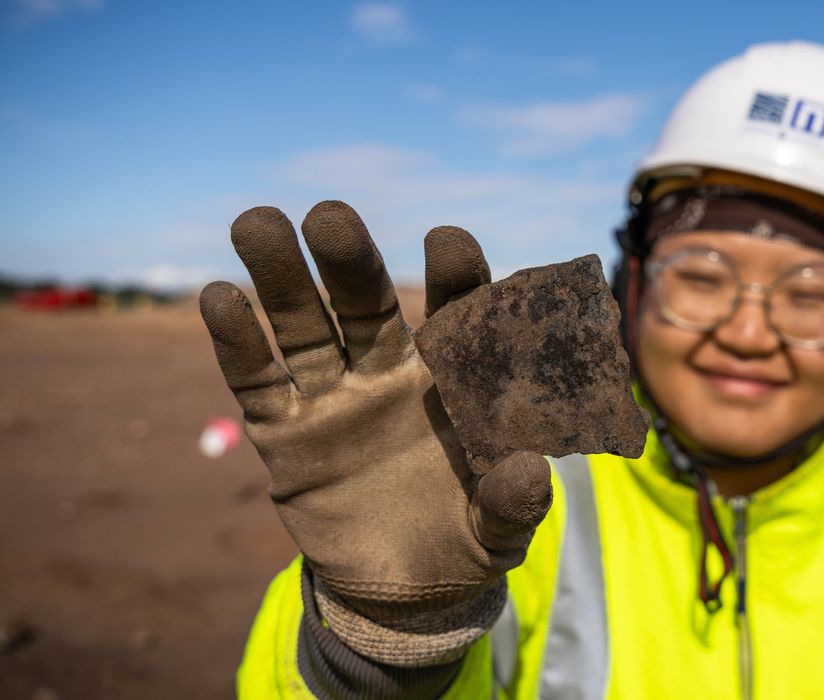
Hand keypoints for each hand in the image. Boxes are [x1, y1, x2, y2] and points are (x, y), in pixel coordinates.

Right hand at [199, 201, 550, 663]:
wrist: (406, 590)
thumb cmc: (466, 539)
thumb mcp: (501, 531)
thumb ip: (514, 503)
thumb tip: (529, 472)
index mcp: (452, 379)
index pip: (456, 313)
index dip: (453, 276)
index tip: (446, 240)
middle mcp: (389, 373)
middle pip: (366, 304)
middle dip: (349, 260)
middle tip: (330, 216)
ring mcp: (334, 398)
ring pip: (304, 329)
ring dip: (281, 279)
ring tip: (258, 223)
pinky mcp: (285, 434)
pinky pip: (260, 383)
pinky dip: (239, 343)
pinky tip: (219, 297)